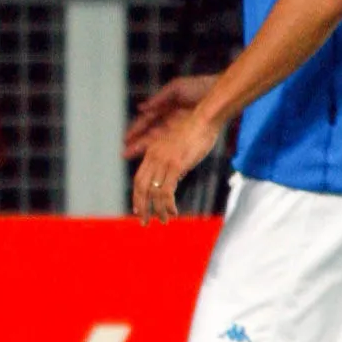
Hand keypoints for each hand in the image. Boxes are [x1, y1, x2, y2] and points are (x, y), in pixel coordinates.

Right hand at [125, 74, 217, 156]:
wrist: (220, 91)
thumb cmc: (199, 86)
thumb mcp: (176, 88)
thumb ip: (159, 98)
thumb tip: (141, 108)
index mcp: (164, 108)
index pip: (146, 122)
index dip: (135, 131)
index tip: (125, 139)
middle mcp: (169, 120)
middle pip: (150, 134)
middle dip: (138, 144)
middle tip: (125, 154)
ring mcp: (179, 128)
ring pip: (161, 141)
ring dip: (150, 150)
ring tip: (140, 160)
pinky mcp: (189, 133)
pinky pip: (175, 145)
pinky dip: (167, 152)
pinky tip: (160, 159)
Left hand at [132, 109, 220, 224]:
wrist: (204, 120)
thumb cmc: (195, 133)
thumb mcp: (176, 149)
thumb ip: (171, 163)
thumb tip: (173, 180)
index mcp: (151, 153)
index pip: (138, 179)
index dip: (137, 196)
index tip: (139, 209)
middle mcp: (153, 158)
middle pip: (141, 187)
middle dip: (142, 207)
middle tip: (145, 221)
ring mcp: (163, 161)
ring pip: (153, 192)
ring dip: (157, 209)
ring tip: (164, 220)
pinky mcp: (175, 165)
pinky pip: (166, 190)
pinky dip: (168, 204)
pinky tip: (173, 211)